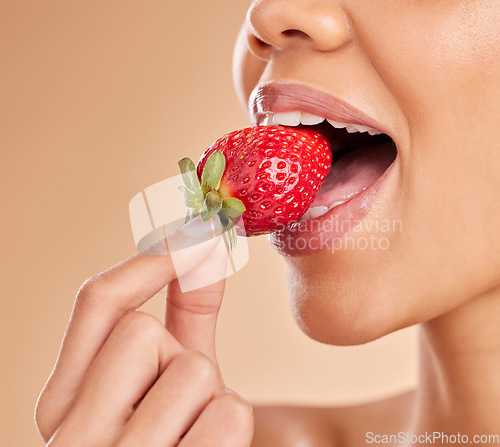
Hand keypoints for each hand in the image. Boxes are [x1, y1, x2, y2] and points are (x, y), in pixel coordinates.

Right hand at [35, 216, 253, 445]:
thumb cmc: (177, 438)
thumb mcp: (169, 379)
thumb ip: (184, 312)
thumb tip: (204, 242)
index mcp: (61, 404)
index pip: (95, 303)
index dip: (146, 262)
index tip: (192, 236)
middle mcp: (70, 436)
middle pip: (140, 331)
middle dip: (179, 355)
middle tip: (179, 402)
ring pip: (190, 369)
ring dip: (210, 396)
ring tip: (194, 433)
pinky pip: (227, 412)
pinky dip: (231, 426)